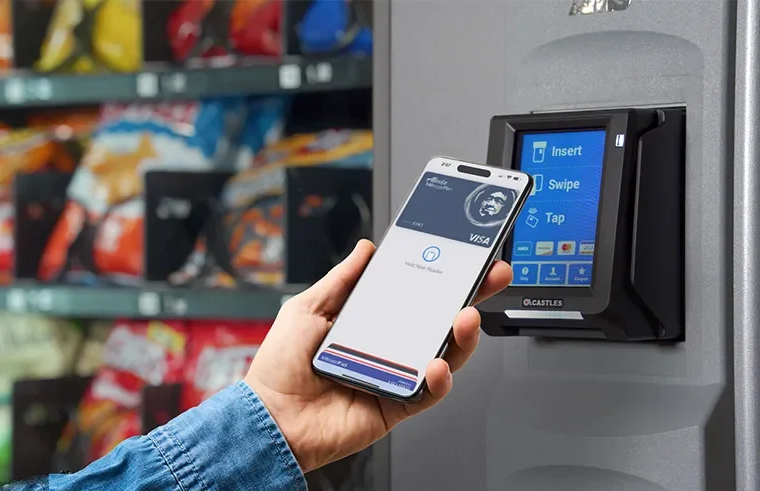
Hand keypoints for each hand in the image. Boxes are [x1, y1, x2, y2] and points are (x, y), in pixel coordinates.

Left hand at [244, 239, 511, 472]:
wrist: (270, 417)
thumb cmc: (281, 366)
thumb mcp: (307, 308)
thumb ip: (341, 280)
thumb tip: (366, 250)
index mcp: (370, 322)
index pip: (414, 294)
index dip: (440, 275)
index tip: (461, 255)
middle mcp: (389, 347)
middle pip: (439, 320)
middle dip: (470, 296)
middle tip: (489, 276)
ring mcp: (397, 375)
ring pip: (444, 354)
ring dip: (462, 335)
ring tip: (466, 317)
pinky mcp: (398, 405)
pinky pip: (429, 392)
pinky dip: (438, 378)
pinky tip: (436, 364)